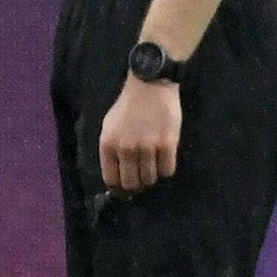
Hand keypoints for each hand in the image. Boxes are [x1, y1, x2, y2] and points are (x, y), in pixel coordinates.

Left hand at [97, 77, 180, 194]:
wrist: (150, 85)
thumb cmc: (128, 106)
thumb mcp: (109, 127)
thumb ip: (111, 151)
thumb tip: (116, 179)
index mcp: (108, 144)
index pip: (111, 179)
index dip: (119, 189)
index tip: (126, 191)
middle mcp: (125, 149)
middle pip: (132, 184)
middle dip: (137, 184)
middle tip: (143, 177)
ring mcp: (146, 147)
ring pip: (150, 179)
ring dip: (153, 176)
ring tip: (154, 163)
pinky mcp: (167, 144)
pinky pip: (167, 171)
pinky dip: (166, 169)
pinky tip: (165, 158)